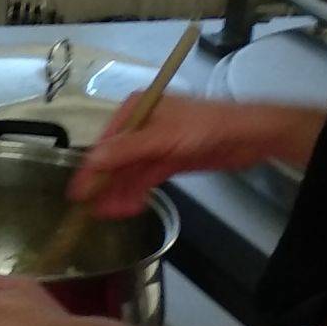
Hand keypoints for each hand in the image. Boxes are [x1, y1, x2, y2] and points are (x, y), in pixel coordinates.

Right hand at [67, 95, 321, 218]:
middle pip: (116, 159)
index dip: (91, 169)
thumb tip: (92, 161)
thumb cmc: (205, 126)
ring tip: (110, 215)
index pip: (105, 143)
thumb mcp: (163, 138)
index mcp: (136, 110)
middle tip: (94, 212)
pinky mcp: (169, 161)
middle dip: (106, 185)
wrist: (248, 135)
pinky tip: (129, 207)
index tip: (78, 194)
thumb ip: (128, 150)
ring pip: (130, 172)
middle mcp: (142, 126)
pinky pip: (146, 178)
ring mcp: (155, 145)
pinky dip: (137, 192)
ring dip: (120, 192)